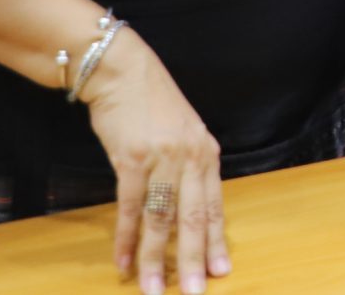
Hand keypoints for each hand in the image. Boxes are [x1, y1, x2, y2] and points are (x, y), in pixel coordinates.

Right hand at [82, 32, 226, 294]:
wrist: (122, 71)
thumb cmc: (150, 104)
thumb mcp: (181, 134)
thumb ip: (187, 167)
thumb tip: (188, 205)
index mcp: (207, 154)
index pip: (215, 206)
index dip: (216, 241)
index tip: (222, 270)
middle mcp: (191, 158)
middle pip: (195, 219)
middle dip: (195, 260)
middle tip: (198, 291)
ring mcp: (163, 159)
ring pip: (163, 220)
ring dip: (157, 260)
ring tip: (155, 291)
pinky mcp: (133, 160)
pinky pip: (131, 208)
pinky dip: (127, 239)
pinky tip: (124, 262)